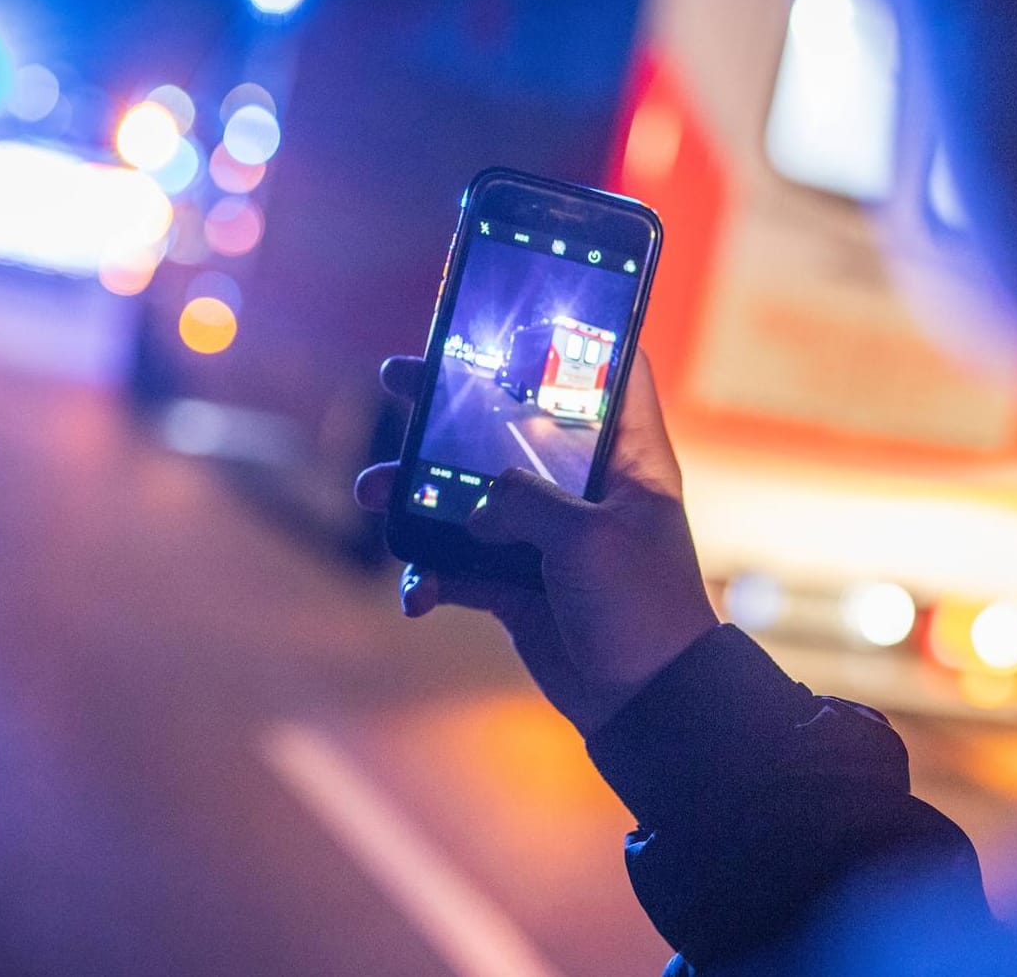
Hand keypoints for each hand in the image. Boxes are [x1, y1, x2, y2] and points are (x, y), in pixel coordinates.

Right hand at [355, 351, 719, 734]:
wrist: (645, 705)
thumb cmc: (640, 608)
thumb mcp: (587, 539)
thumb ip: (523, 500)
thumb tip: (474, 504)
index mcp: (627, 457)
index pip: (614, 372)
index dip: (579, 335)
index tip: (523, 311)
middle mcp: (585, 486)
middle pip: (514, 423)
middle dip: (453, 403)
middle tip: (400, 378)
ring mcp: (546, 534)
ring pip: (469, 493)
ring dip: (416, 494)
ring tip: (372, 491)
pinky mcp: (516, 582)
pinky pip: (457, 565)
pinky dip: (429, 575)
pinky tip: (418, 593)